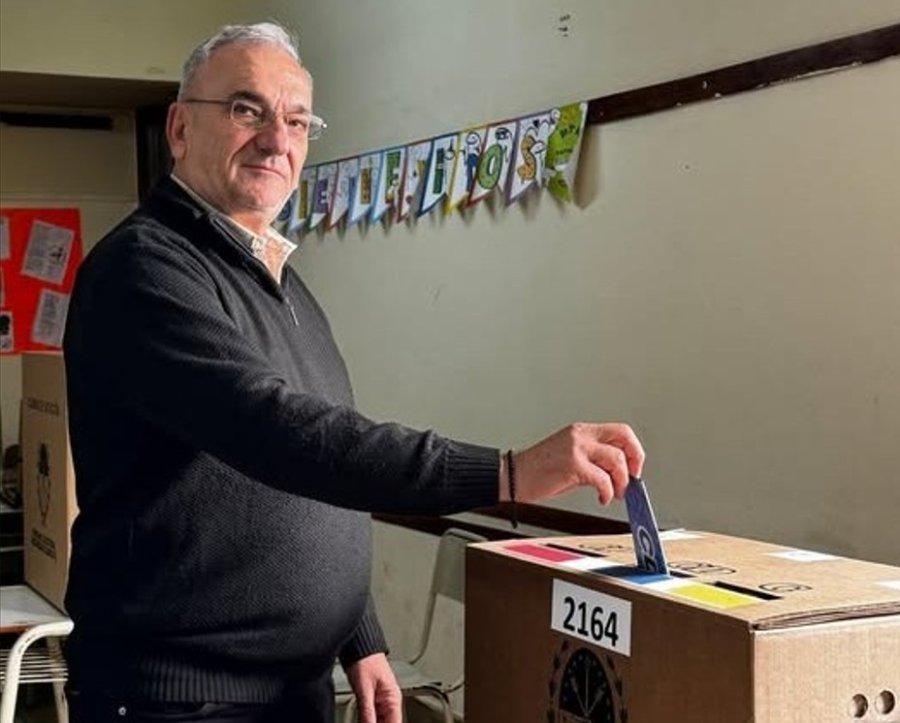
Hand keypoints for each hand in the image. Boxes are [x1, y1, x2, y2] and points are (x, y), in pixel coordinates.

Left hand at [345, 652, 401, 722]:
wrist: (359, 645)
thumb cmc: (366, 660)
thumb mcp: (365, 689)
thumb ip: (367, 712)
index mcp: (393, 698)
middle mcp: (389, 701)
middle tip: (365, 722)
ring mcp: (380, 700)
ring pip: (379, 720)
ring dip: (371, 722)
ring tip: (363, 720)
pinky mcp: (371, 699)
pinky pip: (371, 716)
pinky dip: (366, 720)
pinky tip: (361, 720)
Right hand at [504, 423, 644, 505]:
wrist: (512, 477)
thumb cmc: (537, 471)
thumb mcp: (569, 456)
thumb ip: (593, 459)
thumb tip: (619, 473)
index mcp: (580, 431)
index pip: (619, 431)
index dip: (633, 449)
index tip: (634, 467)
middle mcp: (580, 436)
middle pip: (623, 437)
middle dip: (635, 460)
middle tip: (633, 479)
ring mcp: (576, 449)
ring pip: (616, 460)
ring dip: (621, 481)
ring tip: (615, 493)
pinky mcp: (572, 466)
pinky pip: (603, 479)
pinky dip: (608, 492)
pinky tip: (602, 498)